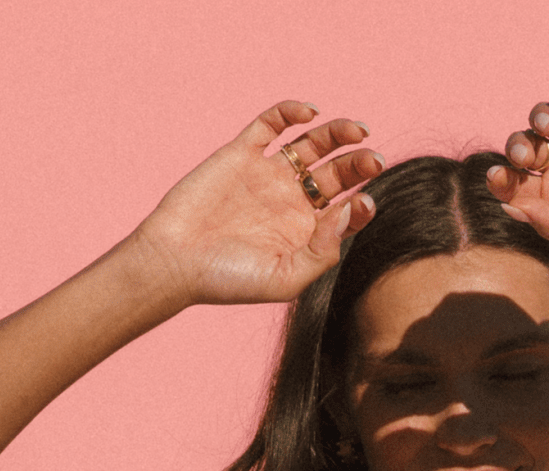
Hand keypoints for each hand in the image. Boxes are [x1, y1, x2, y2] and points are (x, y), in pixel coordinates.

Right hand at [131, 99, 378, 307]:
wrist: (175, 261)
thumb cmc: (229, 281)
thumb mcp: (285, 280)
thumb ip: (322, 252)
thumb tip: (347, 210)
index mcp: (306, 233)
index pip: (346, 211)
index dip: (361, 204)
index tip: (364, 202)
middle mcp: (291, 201)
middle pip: (336, 173)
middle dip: (359, 164)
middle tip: (373, 160)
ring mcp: (267, 174)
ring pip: (312, 144)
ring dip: (337, 133)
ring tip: (357, 131)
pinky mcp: (241, 153)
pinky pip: (271, 124)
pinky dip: (291, 112)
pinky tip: (310, 113)